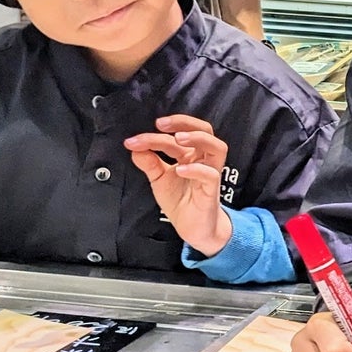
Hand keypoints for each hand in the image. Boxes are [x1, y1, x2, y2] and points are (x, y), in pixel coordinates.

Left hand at [126, 115, 233, 255]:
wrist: (192, 228)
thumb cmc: (180, 201)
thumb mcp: (158, 180)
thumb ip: (149, 163)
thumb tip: (135, 148)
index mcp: (190, 155)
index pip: (174, 138)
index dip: (153, 136)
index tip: (133, 141)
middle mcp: (202, 160)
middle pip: (205, 130)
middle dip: (184, 122)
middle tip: (161, 124)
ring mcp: (210, 173)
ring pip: (217, 147)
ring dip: (198, 138)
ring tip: (178, 138)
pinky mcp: (212, 190)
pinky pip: (211, 174)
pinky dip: (196, 169)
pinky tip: (180, 170)